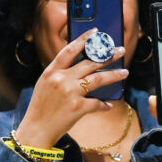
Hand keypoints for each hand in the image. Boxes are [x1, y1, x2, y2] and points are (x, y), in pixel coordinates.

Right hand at [13, 30, 128, 148]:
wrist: (36, 129)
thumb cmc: (40, 107)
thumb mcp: (44, 85)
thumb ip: (59, 74)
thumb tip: (79, 67)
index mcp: (51, 72)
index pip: (69, 51)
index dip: (83, 40)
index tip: (95, 32)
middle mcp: (61, 79)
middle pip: (89, 63)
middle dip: (107, 55)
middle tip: (120, 51)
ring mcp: (70, 93)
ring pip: (98, 79)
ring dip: (114, 75)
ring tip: (125, 72)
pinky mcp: (78, 107)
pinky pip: (97, 103)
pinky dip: (104, 104)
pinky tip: (108, 105)